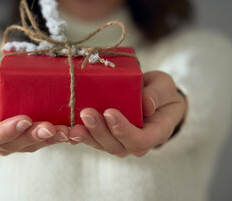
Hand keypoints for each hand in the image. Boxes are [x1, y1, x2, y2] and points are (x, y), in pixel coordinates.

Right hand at [0, 65, 69, 155]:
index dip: (5, 131)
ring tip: (66, 131)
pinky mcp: (24, 139)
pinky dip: (55, 137)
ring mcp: (8, 141)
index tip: (24, 119)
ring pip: (29, 145)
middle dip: (33, 136)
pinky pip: (39, 141)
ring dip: (49, 139)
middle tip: (51, 128)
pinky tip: (70, 132)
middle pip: (12, 143)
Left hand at [69, 71, 185, 156]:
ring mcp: (120, 142)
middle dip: (100, 131)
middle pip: (117, 146)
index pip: (141, 140)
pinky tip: (67, 130)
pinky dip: (79, 136)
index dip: (124, 130)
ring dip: (87, 136)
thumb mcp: (164, 85)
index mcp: (156, 132)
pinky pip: (92, 140)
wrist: (152, 98)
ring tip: (73, 125)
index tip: (110, 112)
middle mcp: (136, 142)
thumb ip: (158, 93)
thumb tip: (146, 104)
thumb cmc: (160, 92)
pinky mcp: (105, 137)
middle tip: (87, 113)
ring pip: (102, 145)